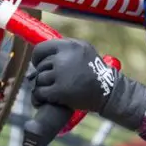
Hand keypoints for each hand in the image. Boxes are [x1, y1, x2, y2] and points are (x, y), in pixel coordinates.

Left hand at [28, 39, 145, 132]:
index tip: (39, 65)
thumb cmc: (95, 71)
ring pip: (39, 79)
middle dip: (44, 75)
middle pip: (41, 66)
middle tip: (52, 82)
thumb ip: (65, 48)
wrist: (108, 90)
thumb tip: (41, 53)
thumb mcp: (84, 50)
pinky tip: (46, 99)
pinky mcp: (59, 90)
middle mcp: (63, 58)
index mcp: (69, 46)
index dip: (37, 58)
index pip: (41, 49)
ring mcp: (61, 74)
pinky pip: (39, 92)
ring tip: (51, 91)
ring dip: (42, 87)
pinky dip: (39, 97)